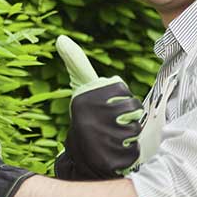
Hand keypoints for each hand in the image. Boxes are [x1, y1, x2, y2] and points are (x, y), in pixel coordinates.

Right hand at [54, 35, 142, 180]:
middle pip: (133, 108)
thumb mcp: (82, 87)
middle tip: (113, 122)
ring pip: (135, 128)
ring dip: (130, 133)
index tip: (108, 104)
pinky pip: (135, 149)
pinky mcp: (111, 158)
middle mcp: (89, 118)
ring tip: (114, 136)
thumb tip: (60, 38)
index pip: (121, 90)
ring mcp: (100, 139)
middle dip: (128, 115)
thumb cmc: (87, 115)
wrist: (84, 156)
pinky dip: (131, 151)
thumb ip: (76, 62)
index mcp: (84, 99)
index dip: (120, 96)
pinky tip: (117, 151)